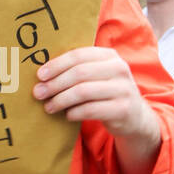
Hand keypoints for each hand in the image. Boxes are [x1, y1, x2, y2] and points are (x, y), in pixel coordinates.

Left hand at [33, 46, 154, 137]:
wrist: (135, 117)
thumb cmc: (107, 93)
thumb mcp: (98, 76)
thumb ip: (78, 70)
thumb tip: (42, 74)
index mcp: (110, 56)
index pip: (78, 55)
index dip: (56, 65)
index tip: (40, 75)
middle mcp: (119, 69)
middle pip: (79, 73)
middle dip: (55, 84)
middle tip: (38, 93)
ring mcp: (123, 89)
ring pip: (83, 92)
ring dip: (61, 100)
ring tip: (48, 106)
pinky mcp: (123, 109)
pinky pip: (91, 110)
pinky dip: (74, 112)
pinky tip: (67, 115)